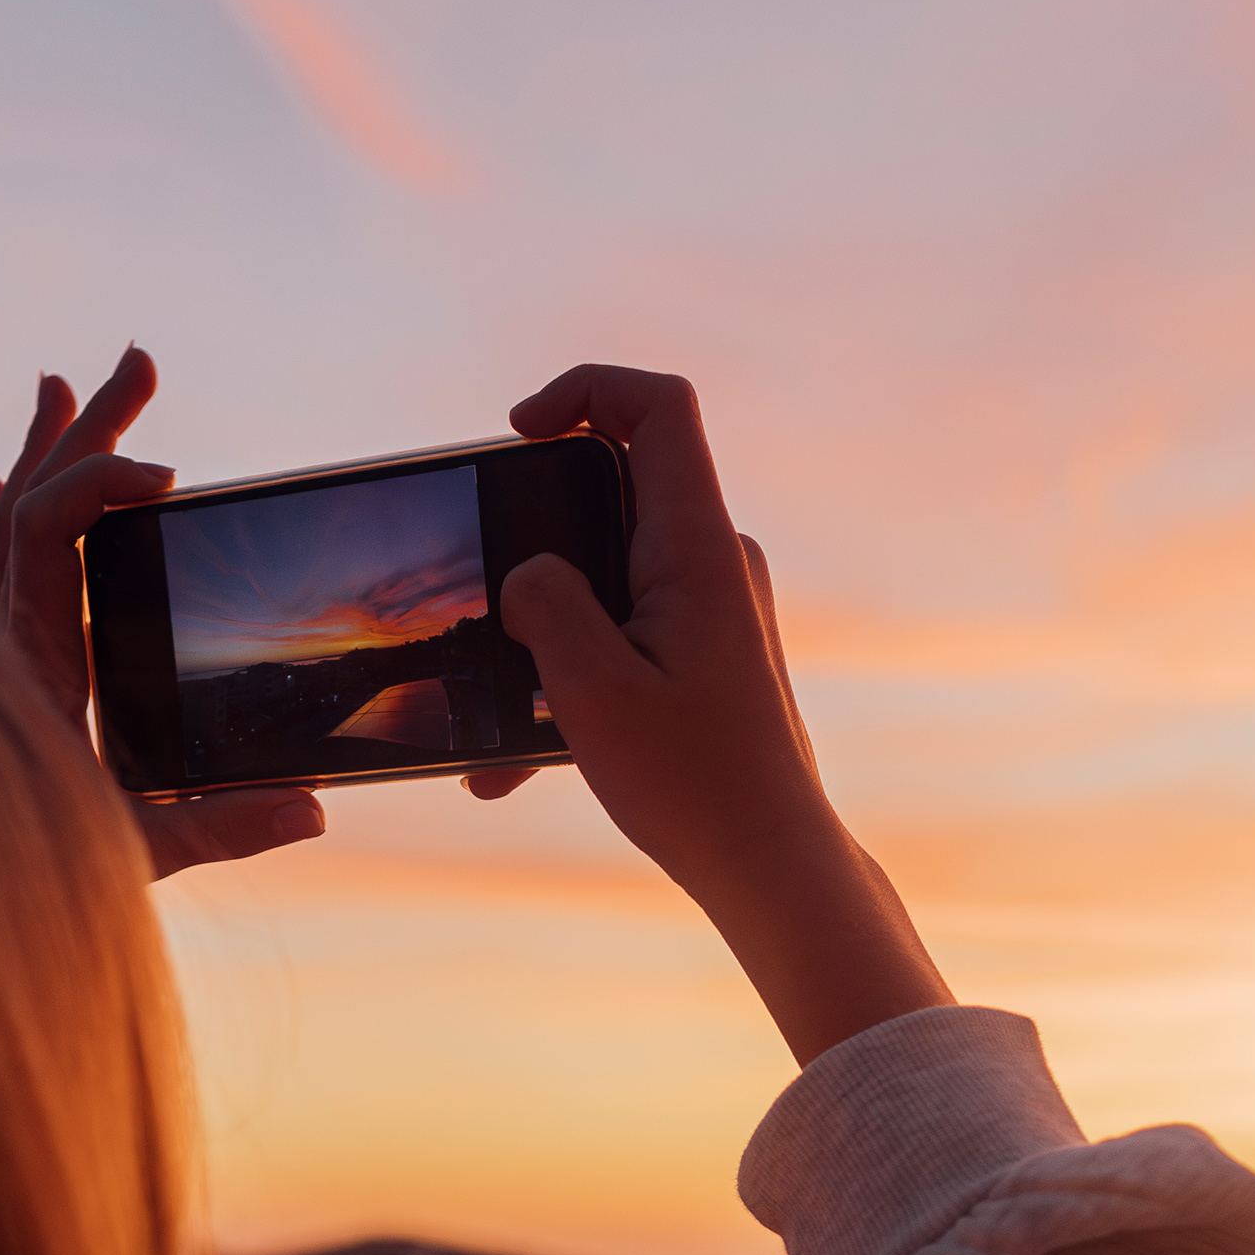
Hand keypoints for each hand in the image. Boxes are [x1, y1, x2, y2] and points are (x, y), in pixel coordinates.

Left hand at [0, 349, 326, 879]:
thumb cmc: (19, 878)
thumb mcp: (133, 856)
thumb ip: (220, 829)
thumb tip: (312, 807)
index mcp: (24, 666)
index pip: (46, 533)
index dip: (101, 485)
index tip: (171, 477)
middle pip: (28, 502)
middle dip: (89, 432)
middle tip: (138, 365)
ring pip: (5, 526)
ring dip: (47, 456)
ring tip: (70, 388)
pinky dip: (5, 515)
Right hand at [496, 366, 949, 1063]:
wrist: (770, 865)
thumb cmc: (695, 784)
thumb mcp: (591, 690)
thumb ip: (547, 604)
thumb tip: (527, 574)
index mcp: (700, 550)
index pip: (658, 409)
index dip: (586, 389)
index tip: (522, 431)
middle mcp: (717, 562)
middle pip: (616, 487)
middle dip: (536, 535)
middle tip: (484, 592)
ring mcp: (715, 606)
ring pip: (608, 574)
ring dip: (545, 629)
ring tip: (495, 709)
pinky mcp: (705, 652)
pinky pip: (624, 629)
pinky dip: (572, 673)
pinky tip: (523, 759)